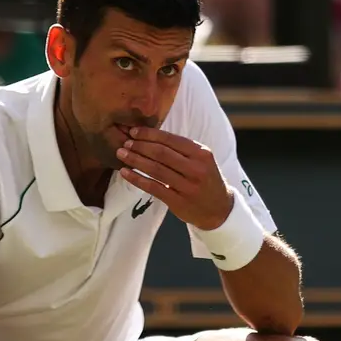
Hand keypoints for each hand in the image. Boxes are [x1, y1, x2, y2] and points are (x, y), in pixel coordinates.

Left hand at [117, 126, 232, 230]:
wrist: (219, 209)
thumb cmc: (206, 180)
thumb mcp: (202, 160)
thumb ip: (182, 150)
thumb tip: (150, 136)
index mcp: (202, 154)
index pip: (171, 140)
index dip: (150, 134)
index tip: (134, 131)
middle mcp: (196, 169)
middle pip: (162, 153)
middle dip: (140, 146)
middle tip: (125, 142)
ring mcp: (187, 186)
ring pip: (156, 169)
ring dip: (135, 160)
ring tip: (121, 154)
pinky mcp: (178, 201)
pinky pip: (153, 187)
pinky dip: (137, 179)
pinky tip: (125, 173)